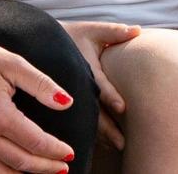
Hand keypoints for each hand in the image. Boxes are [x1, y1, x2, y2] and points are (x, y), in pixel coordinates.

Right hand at [61, 20, 140, 150]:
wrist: (38, 44)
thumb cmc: (69, 36)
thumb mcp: (90, 30)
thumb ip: (113, 32)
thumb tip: (138, 30)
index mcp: (82, 67)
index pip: (98, 84)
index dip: (110, 96)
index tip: (123, 108)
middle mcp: (75, 86)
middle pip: (92, 110)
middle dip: (107, 128)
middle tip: (123, 143)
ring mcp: (67, 97)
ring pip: (84, 121)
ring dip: (100, 136)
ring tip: (117, 147)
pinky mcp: (64, 105)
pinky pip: (76, 122)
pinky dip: (89, 135)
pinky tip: (101, 145)